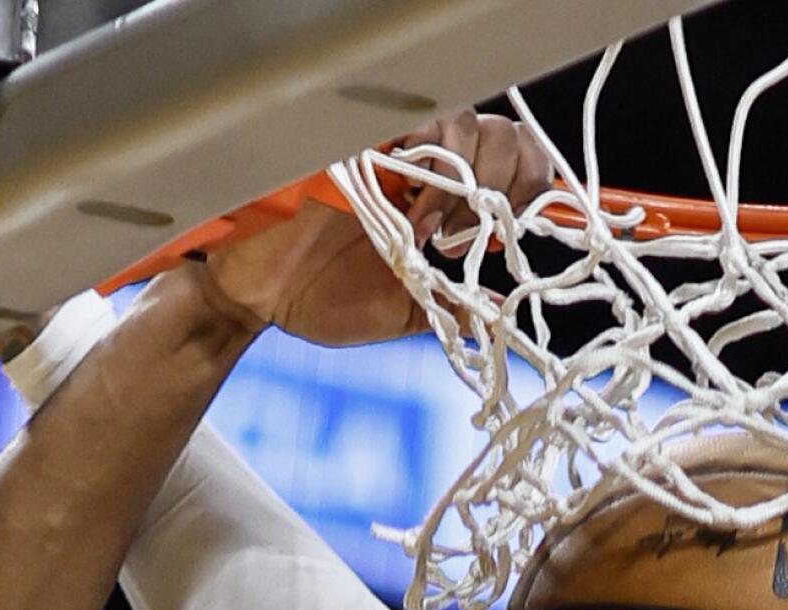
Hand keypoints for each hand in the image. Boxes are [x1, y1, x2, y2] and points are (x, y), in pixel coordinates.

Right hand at [203, 109, 551, 347]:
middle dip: (502, 183)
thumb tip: (498, 310)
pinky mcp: (353, 139)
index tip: (512, 232)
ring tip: (433, 231)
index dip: (529, 181)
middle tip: (469, 236)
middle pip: (495, 131)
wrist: (258, 296)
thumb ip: (448, 305)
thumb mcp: (398, 310)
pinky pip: (406, 121)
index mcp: (437, 197)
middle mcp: (419, 163)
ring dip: (464, 180)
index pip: (507, 158)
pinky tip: (411, 210)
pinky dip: (424, 163)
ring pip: (460, 120)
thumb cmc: (319, 296)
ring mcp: (386, 146)